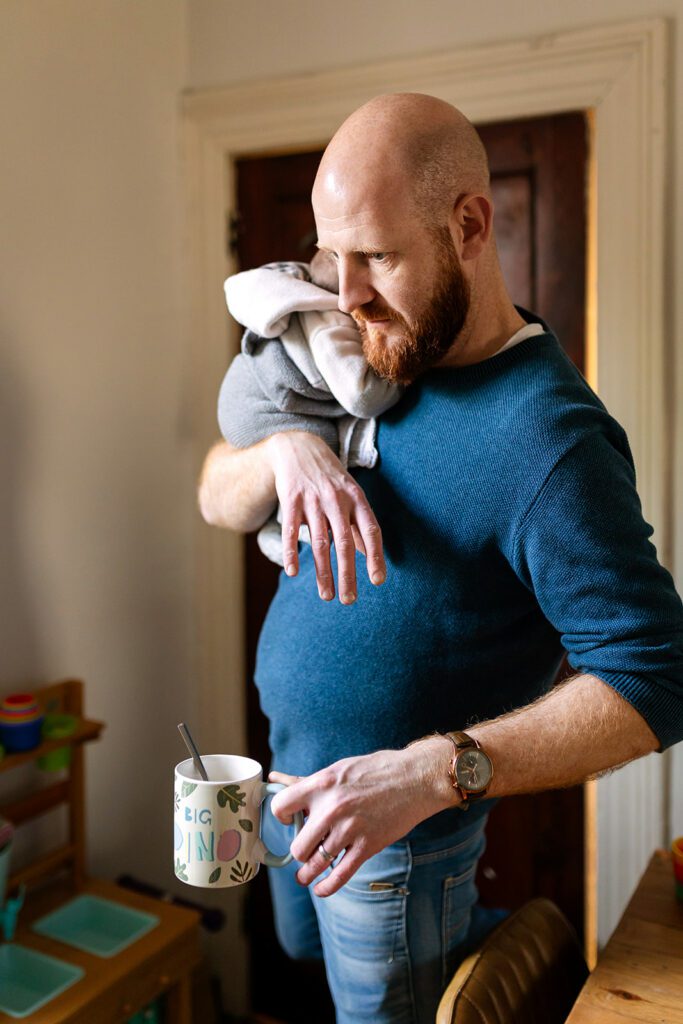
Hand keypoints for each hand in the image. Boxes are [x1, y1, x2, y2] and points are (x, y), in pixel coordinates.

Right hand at [266, 431, 385, 603]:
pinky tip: (294, 572)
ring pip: (319, 542)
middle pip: (345, 543)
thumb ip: (358, 523)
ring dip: (324, 571)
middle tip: (349, 600)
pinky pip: (291, 530)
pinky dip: (291, 552)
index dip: (375, 556)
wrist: (298, 446)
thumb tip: (368, 554)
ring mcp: (313, 500)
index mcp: (356, 499)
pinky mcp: (290, 499)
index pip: (371, 531)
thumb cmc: (329, 476)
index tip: (377, 581)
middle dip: (348, 574)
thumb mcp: (350, 494)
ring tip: (327, 595)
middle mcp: (337, 499)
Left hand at [268, 739, 453, 895]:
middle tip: (306, 848)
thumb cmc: (374, 770)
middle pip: (297, 847)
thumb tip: (275, 779)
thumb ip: (306, 781)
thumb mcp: (338, 769)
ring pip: (315, 865)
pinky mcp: (368, 845)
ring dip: (307, 874)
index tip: (290, 819)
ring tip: (306, 875)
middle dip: (298, 852)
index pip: (281, 806)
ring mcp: (350, 829)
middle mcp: (332, 808)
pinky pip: (340, 876)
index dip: (281, 816)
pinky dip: (326, 888)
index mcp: (322, 784)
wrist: (414, 778)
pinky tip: (321, 888)